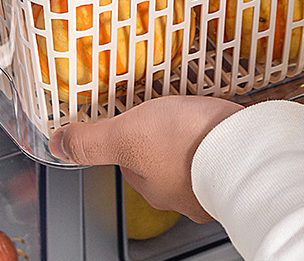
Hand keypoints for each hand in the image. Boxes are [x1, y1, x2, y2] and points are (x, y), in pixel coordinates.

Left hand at [48, 95, 242, 221]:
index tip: (136, 118)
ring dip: (196, 138)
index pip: (131, 163)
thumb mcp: (125, 134)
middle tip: (171, 111)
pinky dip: (220, 139)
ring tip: (199, 113)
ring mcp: (212, 183)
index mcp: (151, 185)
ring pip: (195, 158)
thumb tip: (57, 145)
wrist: (246, 147)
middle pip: (163, 161)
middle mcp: (181, 192)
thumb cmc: (188, 143)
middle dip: (166, 138)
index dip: (130, 138)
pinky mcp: (239, 166)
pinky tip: (223, 124)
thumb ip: (91, 142)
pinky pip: (222, 152)